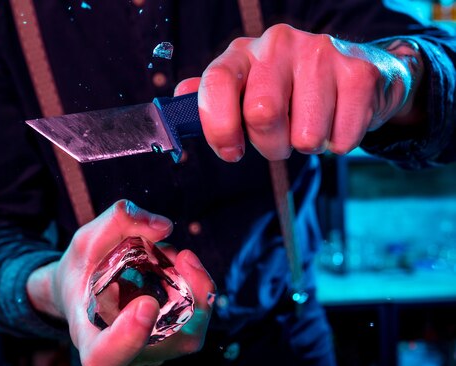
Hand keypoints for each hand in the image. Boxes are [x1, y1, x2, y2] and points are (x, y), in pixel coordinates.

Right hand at [28, 200, 214, 365]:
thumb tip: (163, 227)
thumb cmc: (82, 271)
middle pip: (168, 347)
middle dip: (190, 301)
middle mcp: (125, 355)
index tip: (146, 304)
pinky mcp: (173, 340)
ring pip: (191, 333)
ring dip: (193, 287)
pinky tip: (179, 262)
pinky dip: (196, 286)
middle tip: (183, 256)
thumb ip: (117, 222)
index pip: (105, 358)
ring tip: (169, 252)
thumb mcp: (86, 240)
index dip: (127, 339)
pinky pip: (196, 320)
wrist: (86, 290)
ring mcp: (153, 352)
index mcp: (89, 339)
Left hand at [175, 24, 421, 161]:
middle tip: (280, 138)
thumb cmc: (288, 90)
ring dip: (307, 145)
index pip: (216, 84)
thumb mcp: (244, 89)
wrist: (356, 73)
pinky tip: (337, 120)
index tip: (232, 151)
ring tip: (311, 124)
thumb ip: (210, 99)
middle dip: (270, 145)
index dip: (219, 127)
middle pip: (262, 115)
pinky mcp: (359, 72)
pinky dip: (338, 144)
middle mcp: (278, 44)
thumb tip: (177, 105)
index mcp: (242, 53)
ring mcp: (321, 53)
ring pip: (305, 135)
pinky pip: (341, 139)